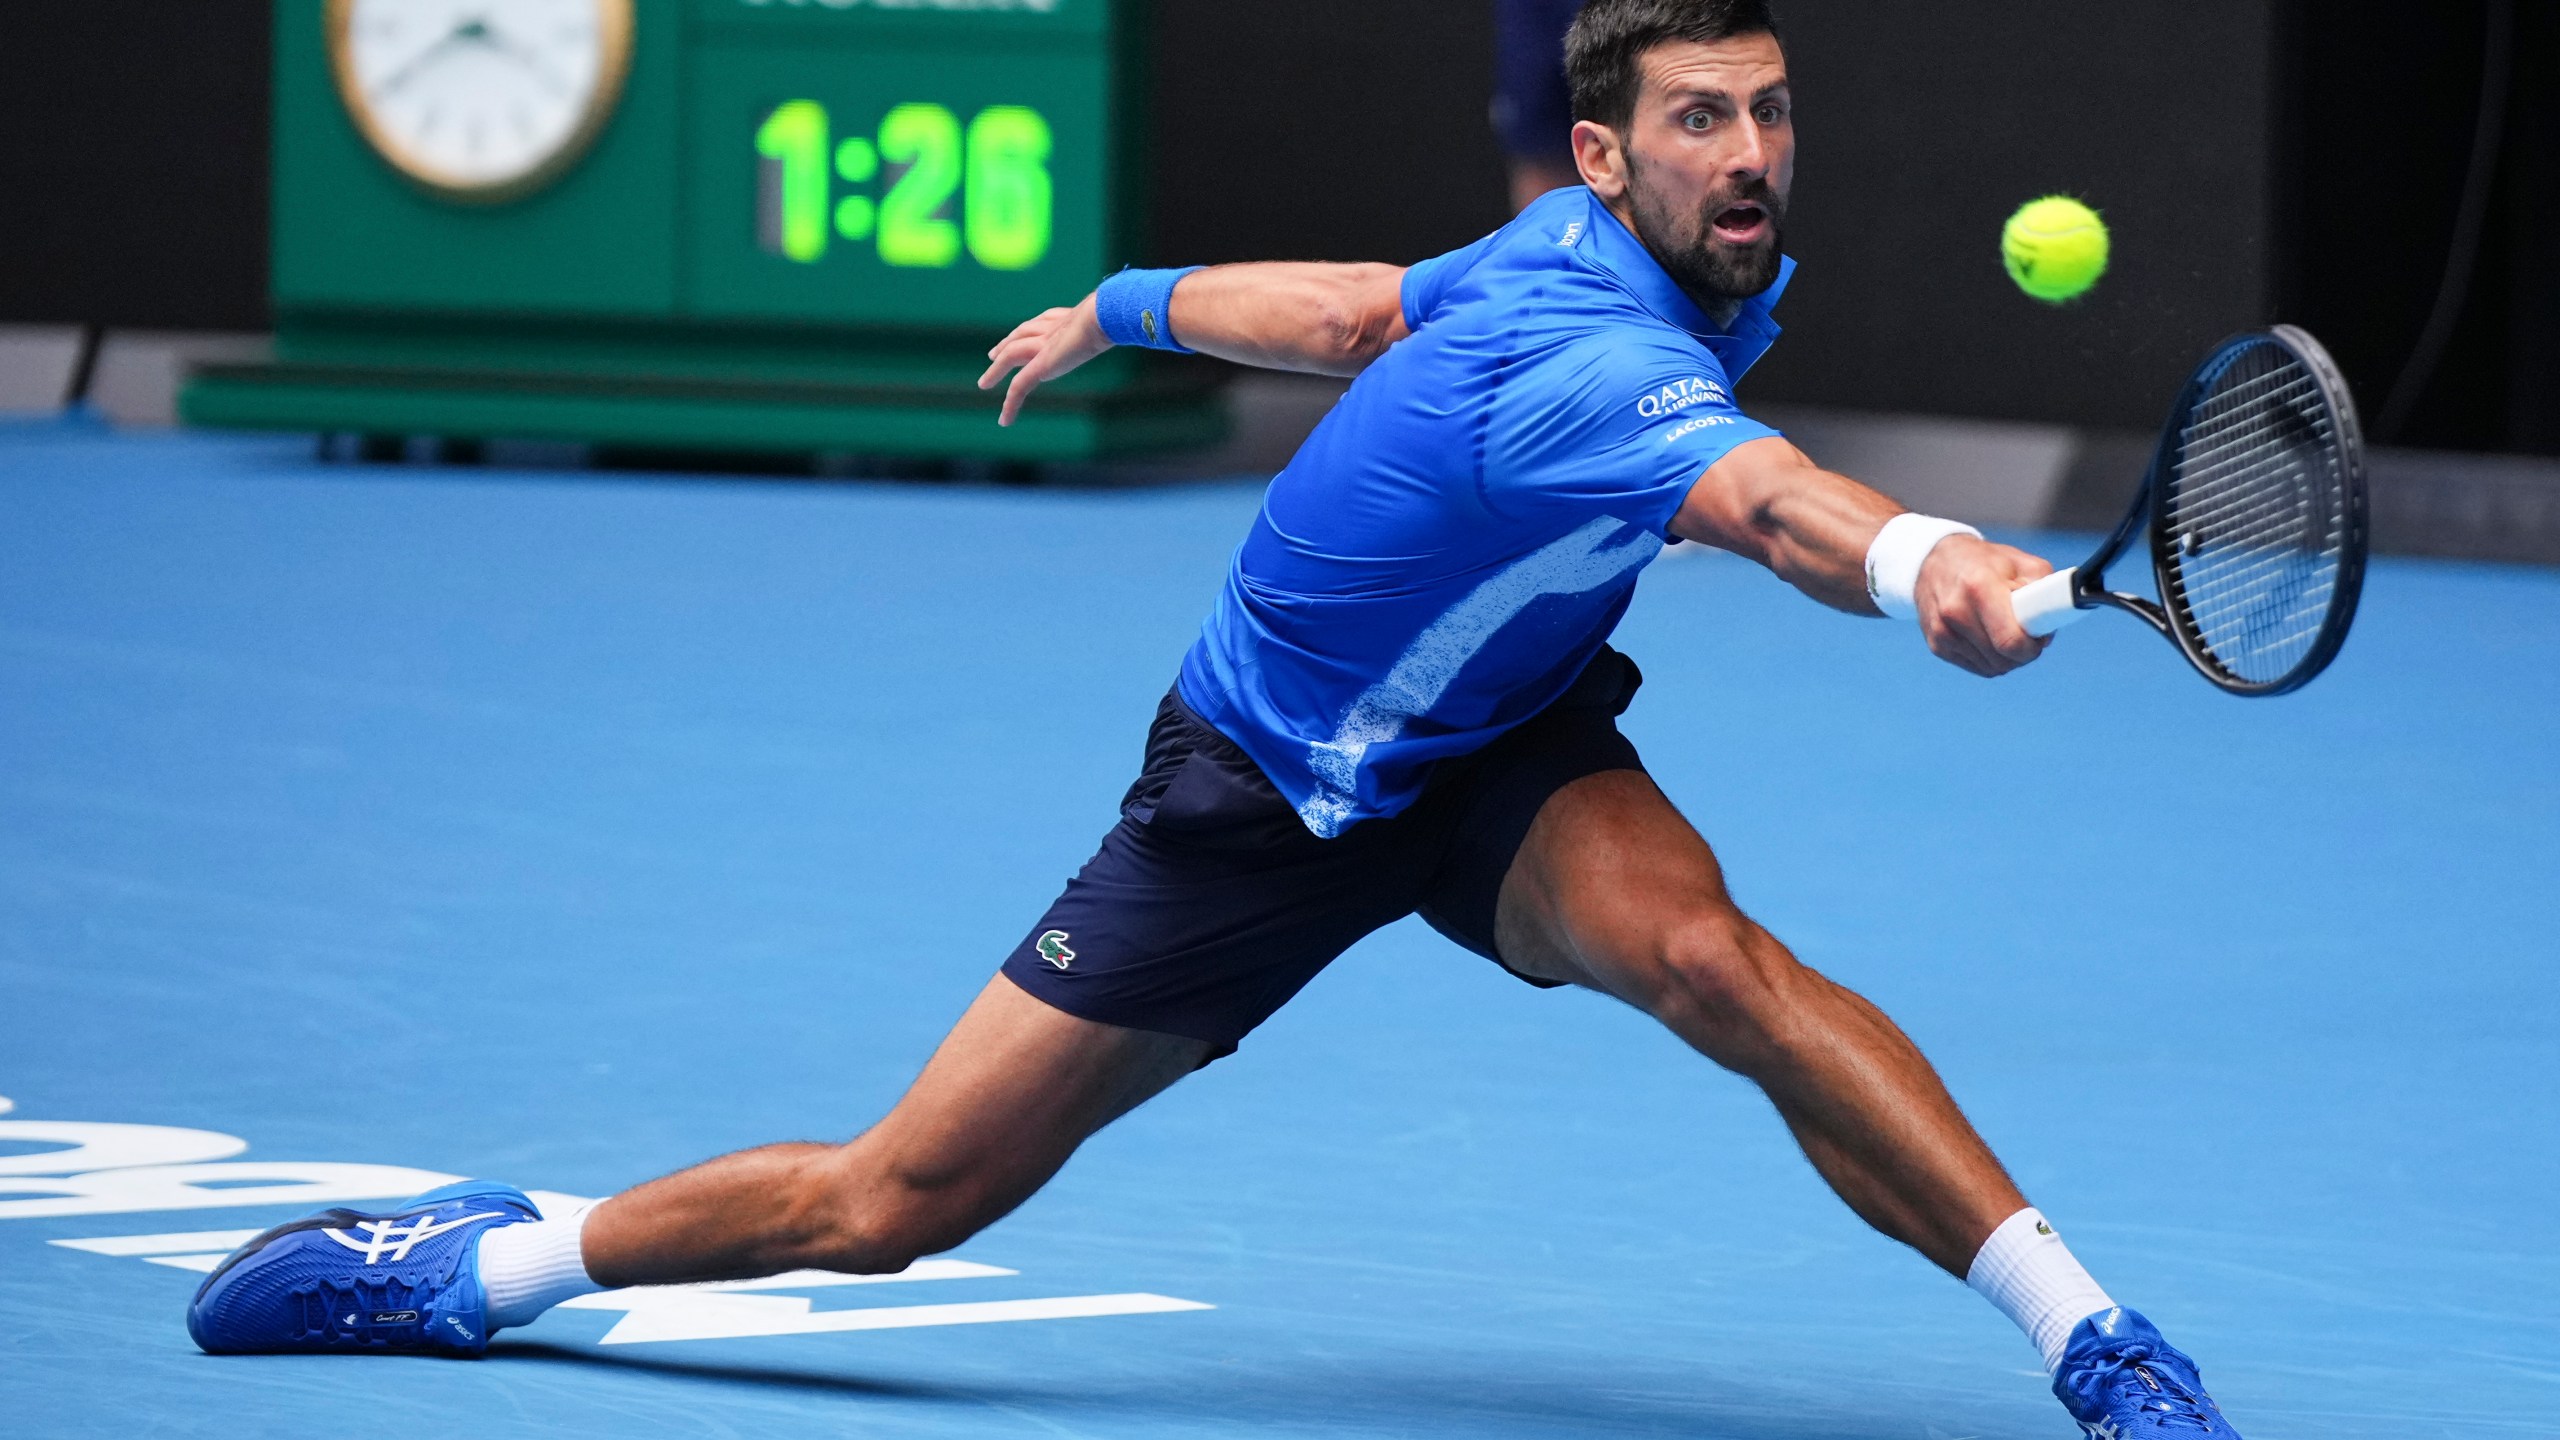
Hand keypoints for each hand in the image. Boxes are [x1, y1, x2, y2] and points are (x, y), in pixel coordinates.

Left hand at [978, 296, 1111, 426]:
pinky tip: (1004, 421)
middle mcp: (1050, 329)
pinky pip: (1019, 388)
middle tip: (993, 355)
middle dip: (1006, 344)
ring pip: (1011, 356)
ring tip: (984, 383)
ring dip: (996, 370)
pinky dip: (1010, 405)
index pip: (1042, 323)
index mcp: (1066, 318)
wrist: (1102, 316)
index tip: (1022, 334)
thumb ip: (1116, 321)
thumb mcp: (1116, 319)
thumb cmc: (1115, 316)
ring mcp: (1043, 345)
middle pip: (1021, 334)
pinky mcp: (1041, 366)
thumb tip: (1135, 318)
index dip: (1031, 328)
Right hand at [1913, 535, 2053, 676]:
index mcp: (1979, 587)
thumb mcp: (2022, 563)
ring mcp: (1942, 631)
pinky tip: (1990, 637)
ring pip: (1993, 668)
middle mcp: (1955, 612)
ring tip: (2007, 632)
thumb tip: (2045, 632)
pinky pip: (1978, 668)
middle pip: (2003, 659)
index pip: (2011, 641)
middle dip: (2023, 653)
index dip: (2032, 646)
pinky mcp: (1937, 645)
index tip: (2038, 636)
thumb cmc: (1985, 562)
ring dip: (2008, 658)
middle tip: (2027, 634)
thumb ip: (2044, 593)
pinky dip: (1991, 658)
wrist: (1934, 562)